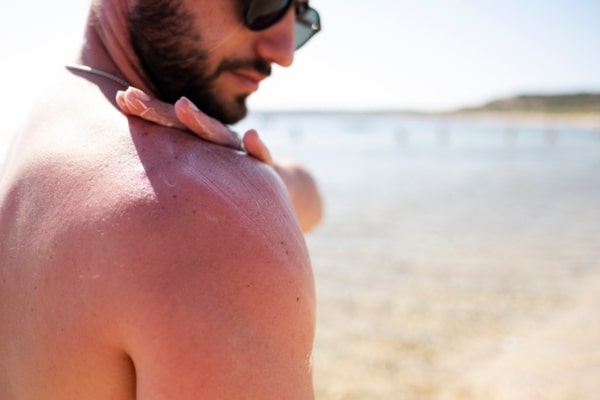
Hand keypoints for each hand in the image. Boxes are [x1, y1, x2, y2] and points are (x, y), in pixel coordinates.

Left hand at [115, 87, 321, 231]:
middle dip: (161, 112)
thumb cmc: (224, 186)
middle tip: (131, 96)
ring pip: (220, 138)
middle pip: (189, 125)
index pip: (172, 124)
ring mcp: (240, 155)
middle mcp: (218, 144)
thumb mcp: (198, 175)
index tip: (123, 97)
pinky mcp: (263, 170)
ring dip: (203, 123)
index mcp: (200, 144)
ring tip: (182, 107)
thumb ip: (173, 163)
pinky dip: (257, 149)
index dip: (150, 110)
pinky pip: (261, 159)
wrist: (265, 198)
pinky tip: (251, 138)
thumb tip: (128, 163)